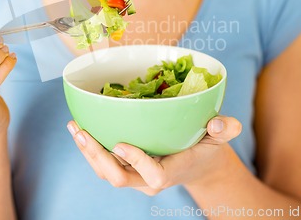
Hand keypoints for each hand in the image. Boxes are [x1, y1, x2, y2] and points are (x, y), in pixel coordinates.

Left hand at [67, 115, 241, 194]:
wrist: (197, 165)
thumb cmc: (207, 147)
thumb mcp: (220, 137)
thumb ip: (225, 129)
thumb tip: (219, 122)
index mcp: (173, 170)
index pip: (154, 174)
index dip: (137, 162)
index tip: (120, 143)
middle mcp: (150, 179)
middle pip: (119, 177)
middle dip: (98, 157)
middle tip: (83, 132)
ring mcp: (137, 177)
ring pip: (106, 172)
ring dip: (88, 152)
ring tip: (75, 128)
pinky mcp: (127, 170)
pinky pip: (104, 165)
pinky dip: (90, 150)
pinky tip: (80, 130)